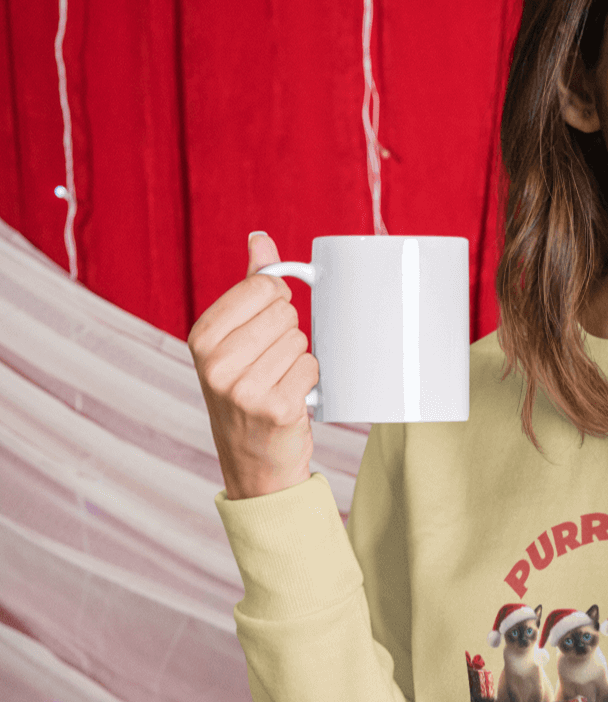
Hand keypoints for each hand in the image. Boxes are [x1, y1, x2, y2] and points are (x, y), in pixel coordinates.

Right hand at [187, 231, 318, 499]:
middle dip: (289, 334)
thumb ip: (251, 286)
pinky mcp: (275, 408)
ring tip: (279, 382)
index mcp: (201, 337)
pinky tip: (292, 398)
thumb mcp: (237, 338)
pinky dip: (310, 381)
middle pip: (285, 314)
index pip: (263, 287)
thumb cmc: (248, 390)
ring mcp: (243, 388)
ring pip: (301, 341)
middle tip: (272, 363)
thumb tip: (260, 240)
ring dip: (299, 360)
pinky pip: (312, 368)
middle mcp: (215, 363)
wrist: (254, 462)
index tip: (265, 327)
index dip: (276, 303)